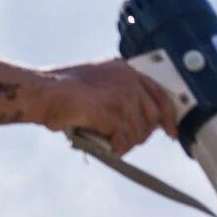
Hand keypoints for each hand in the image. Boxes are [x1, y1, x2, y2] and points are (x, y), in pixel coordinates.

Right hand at [36, 59, 172, 154]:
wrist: (44, 92)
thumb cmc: (62, 91)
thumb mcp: (99, 85)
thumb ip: (121, 96)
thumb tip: (142, 121)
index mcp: (124, 69)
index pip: (159, 93)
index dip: (168, 115)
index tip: (172, 132)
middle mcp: (128, 80)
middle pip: (152, 117)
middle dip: (141, 133)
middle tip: (125, 139)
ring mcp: (124, 95)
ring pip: (140, 132)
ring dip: (125, 141)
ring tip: (107, 139)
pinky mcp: (117, 113)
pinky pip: (126, 140)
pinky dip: (116, 147)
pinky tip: (103, 143)